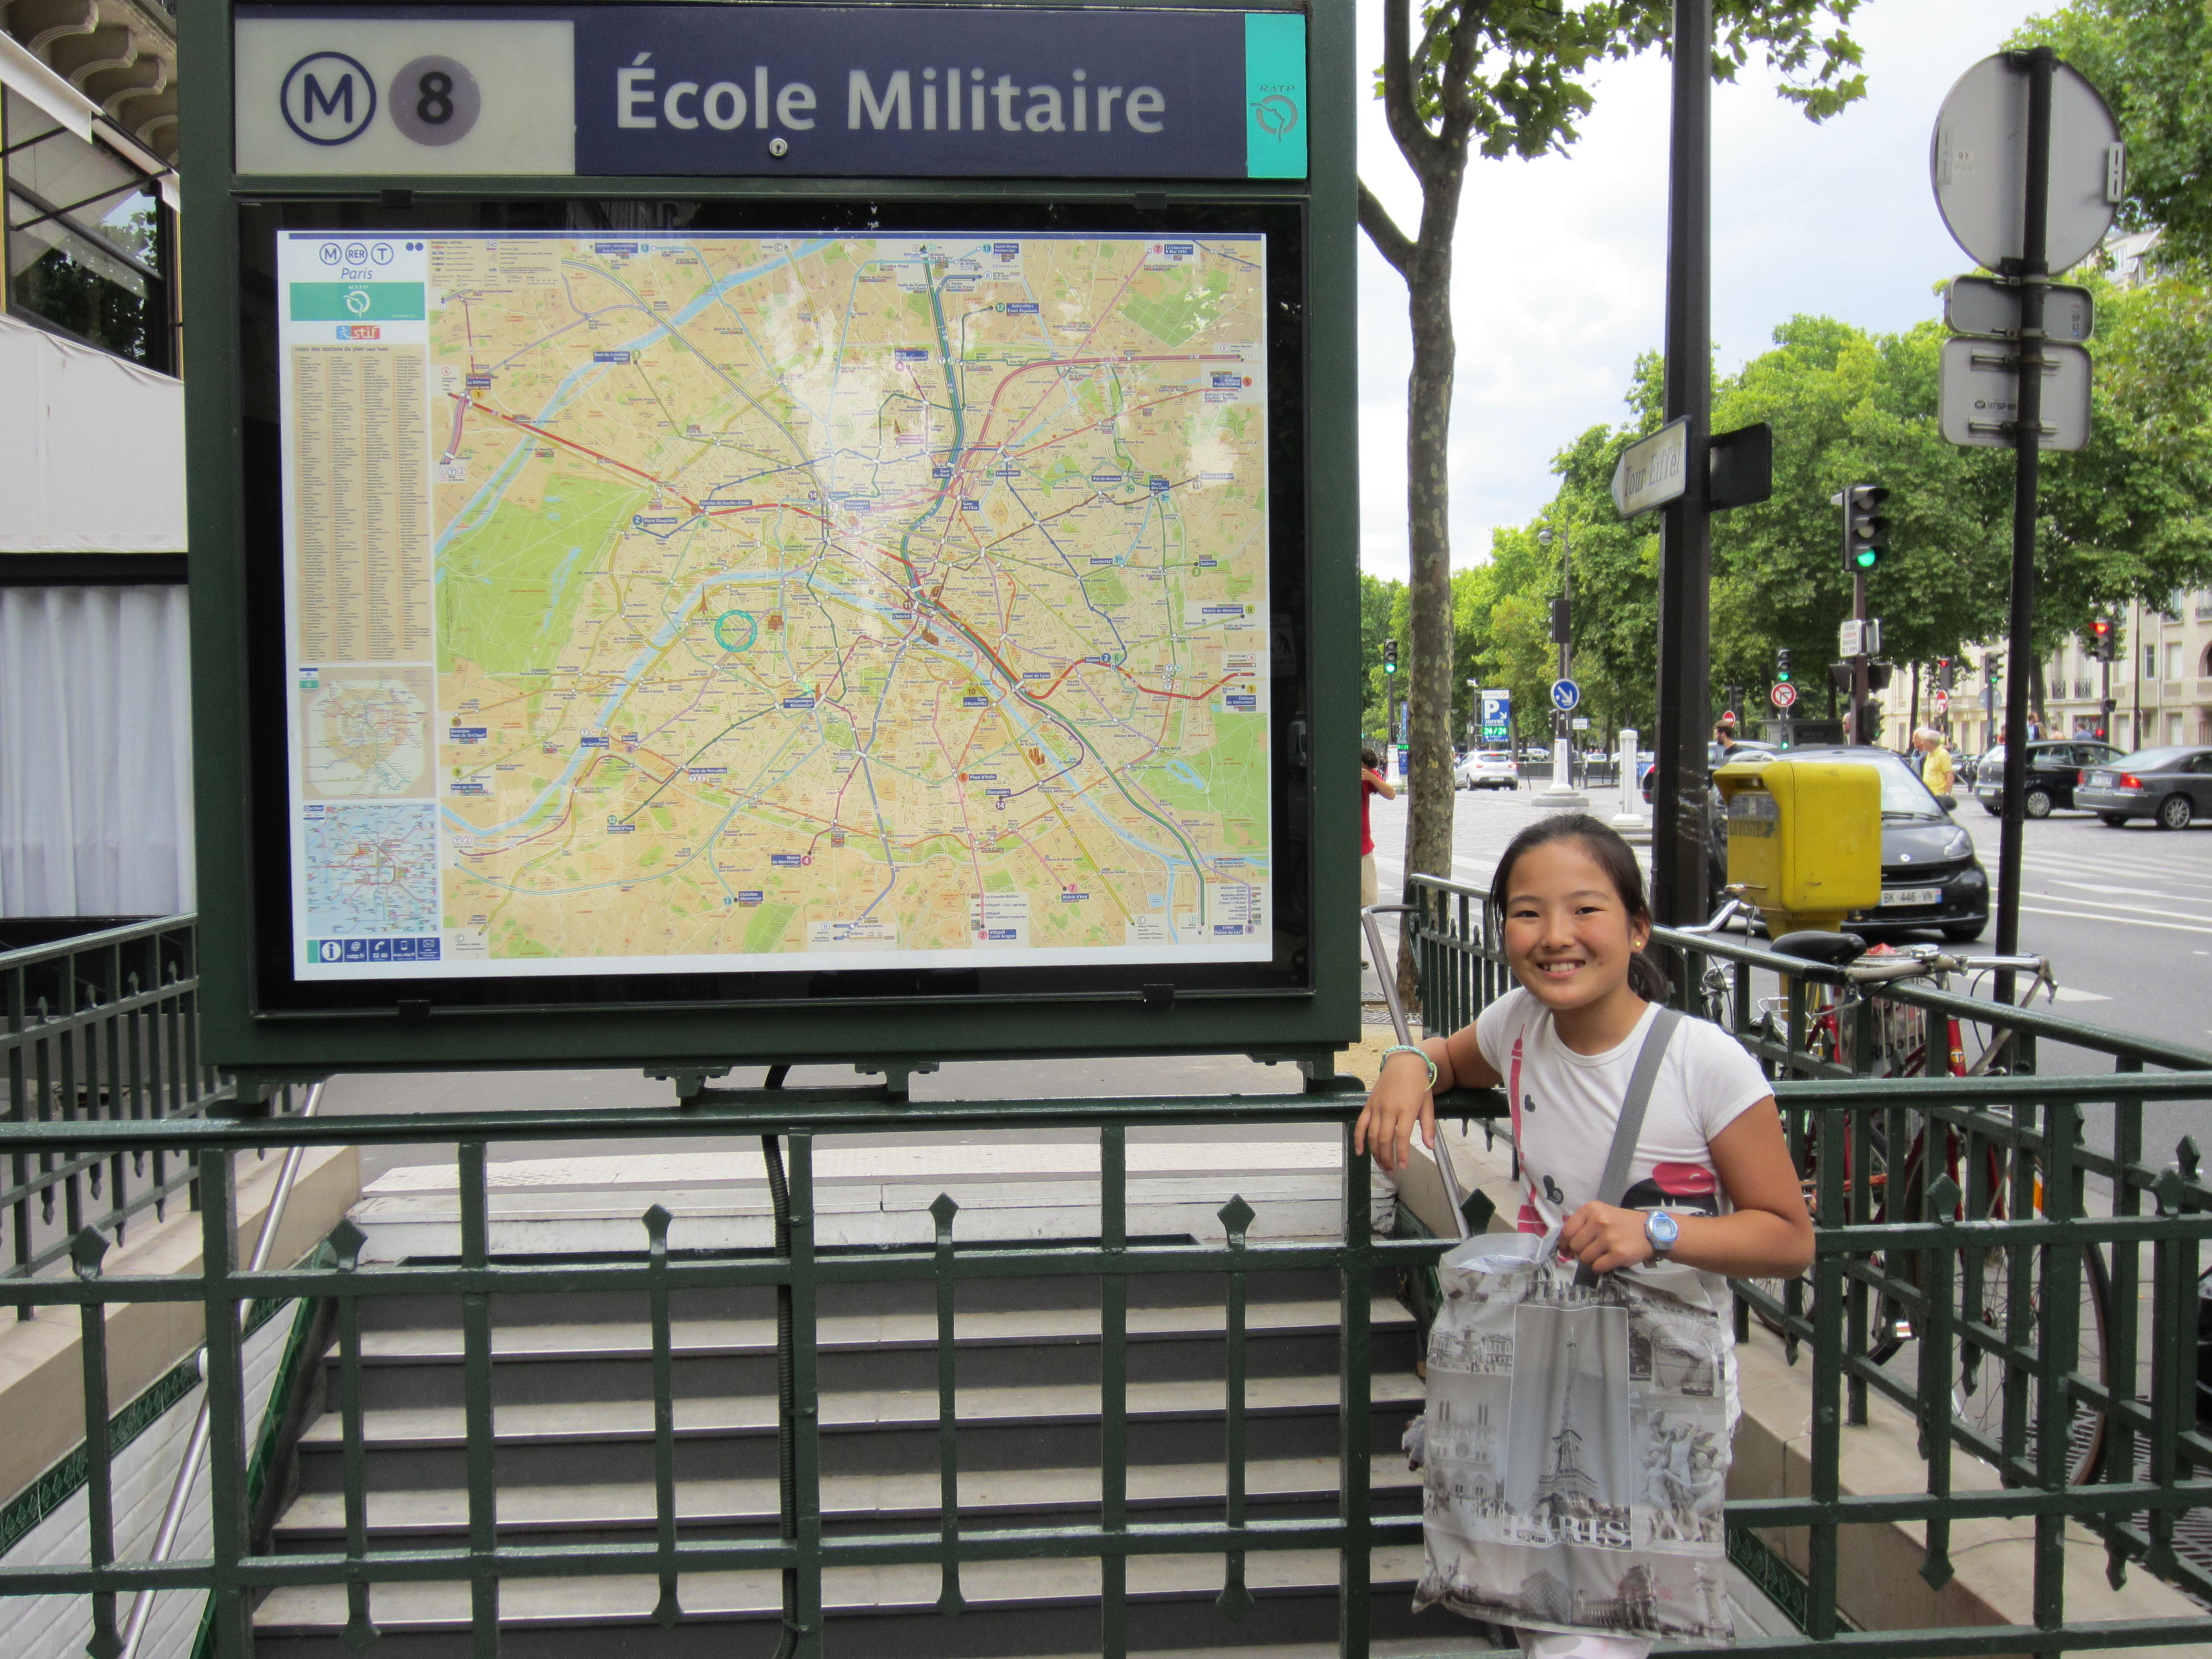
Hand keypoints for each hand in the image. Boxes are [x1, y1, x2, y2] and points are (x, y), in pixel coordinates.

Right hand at [1353, 1049, 1435, 1175]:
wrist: (1403, 1062)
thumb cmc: (1419, 1083)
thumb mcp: (1428, 1104)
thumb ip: (1428, 1126)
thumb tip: (1430, 1146)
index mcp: (1406, 1109)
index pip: (1401, 1137)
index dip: (1401, 1154)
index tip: (1403, 1167)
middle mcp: (1389, 1109)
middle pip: (1384, 1139)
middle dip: (1387, 1158)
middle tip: (1392, 1171)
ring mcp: (1377, 1107)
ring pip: (1371, 1135)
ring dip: (1375, 1153)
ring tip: (1381, 1165)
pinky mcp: (1369, 1105)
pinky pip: (1360, 1124)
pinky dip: (1358, 1139)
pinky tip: (1360, 1152)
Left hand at [1559, 1202, 1653, 1274]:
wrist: (1652, 1231)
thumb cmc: (1622, 1223)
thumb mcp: (1602, 1214)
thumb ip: (1583, 1225)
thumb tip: (1565, 1245)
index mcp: (1591, 1209)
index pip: (1567, 1230)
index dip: (1564, 1243)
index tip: (1566, 1250)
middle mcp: (1599, 1221)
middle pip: (1575, 1246)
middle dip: (1580, 1252)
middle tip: (1592, 1250)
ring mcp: (1609, 1238)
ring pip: (1585, 1258)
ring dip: (1592, 1260)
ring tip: (1603, 1254)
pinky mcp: (1618, 1254)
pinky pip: (1597, 1267)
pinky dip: (1601, 1268)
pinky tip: (1609, 1260)